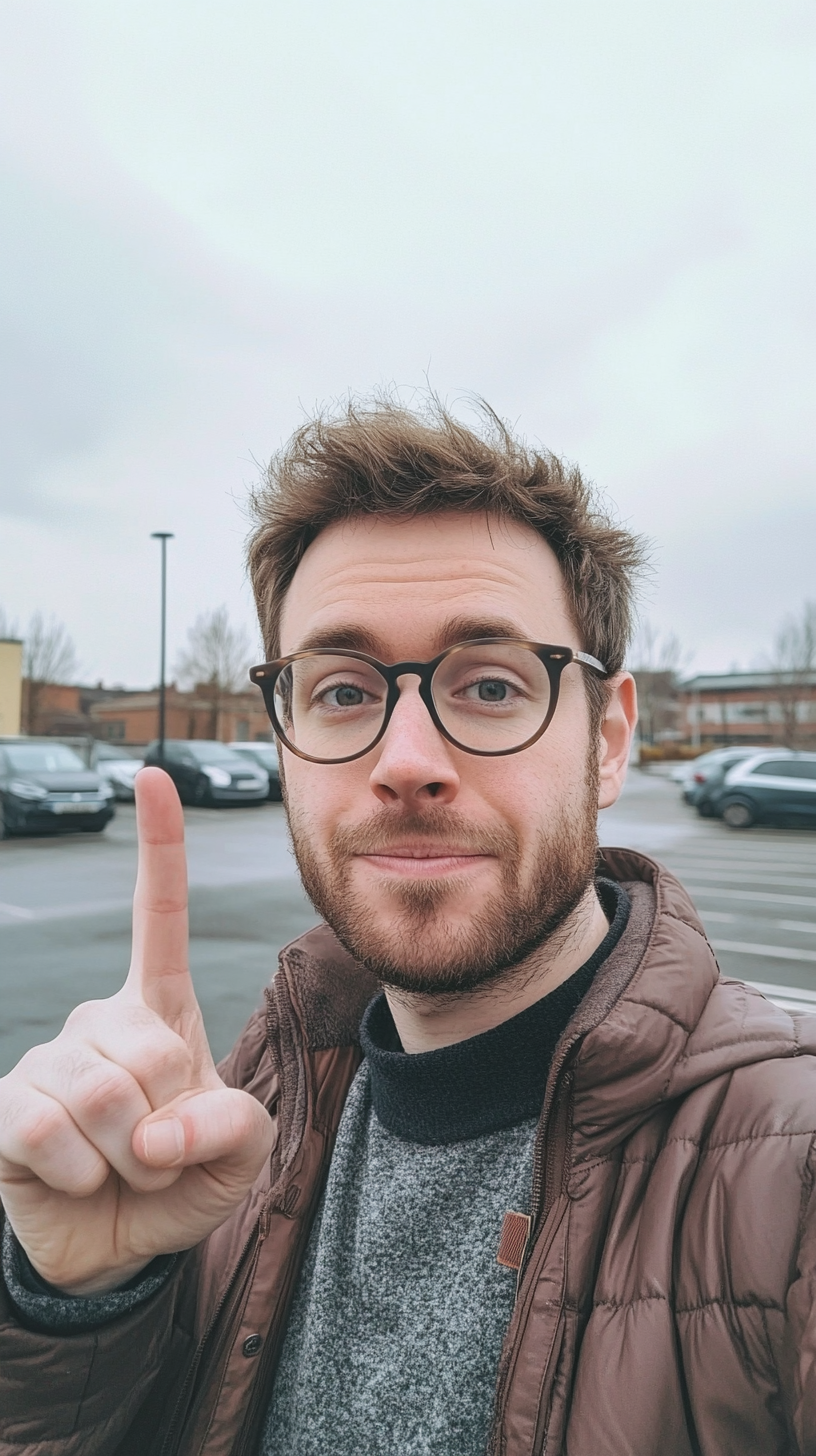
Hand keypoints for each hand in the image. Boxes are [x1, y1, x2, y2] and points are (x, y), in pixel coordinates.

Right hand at [0, 769, 273, 1294]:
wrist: (121, 1245)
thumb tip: (157, 1126)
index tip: (152, 775)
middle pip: (151, 1051)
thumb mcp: (241, 1153)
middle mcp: (99, 1019)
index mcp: (160, 1009)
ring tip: (120, 1166)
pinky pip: (46, 1129)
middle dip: (169, 1122)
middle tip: (158, 1150)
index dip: (159, 847)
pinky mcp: (7, 1109)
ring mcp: (49, 1059)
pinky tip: (78, 1176)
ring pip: (101, 1094)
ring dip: (127, 1157)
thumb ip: (232, 1128)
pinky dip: (80, 1172)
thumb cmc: (182, 1178)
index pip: (160, 915)